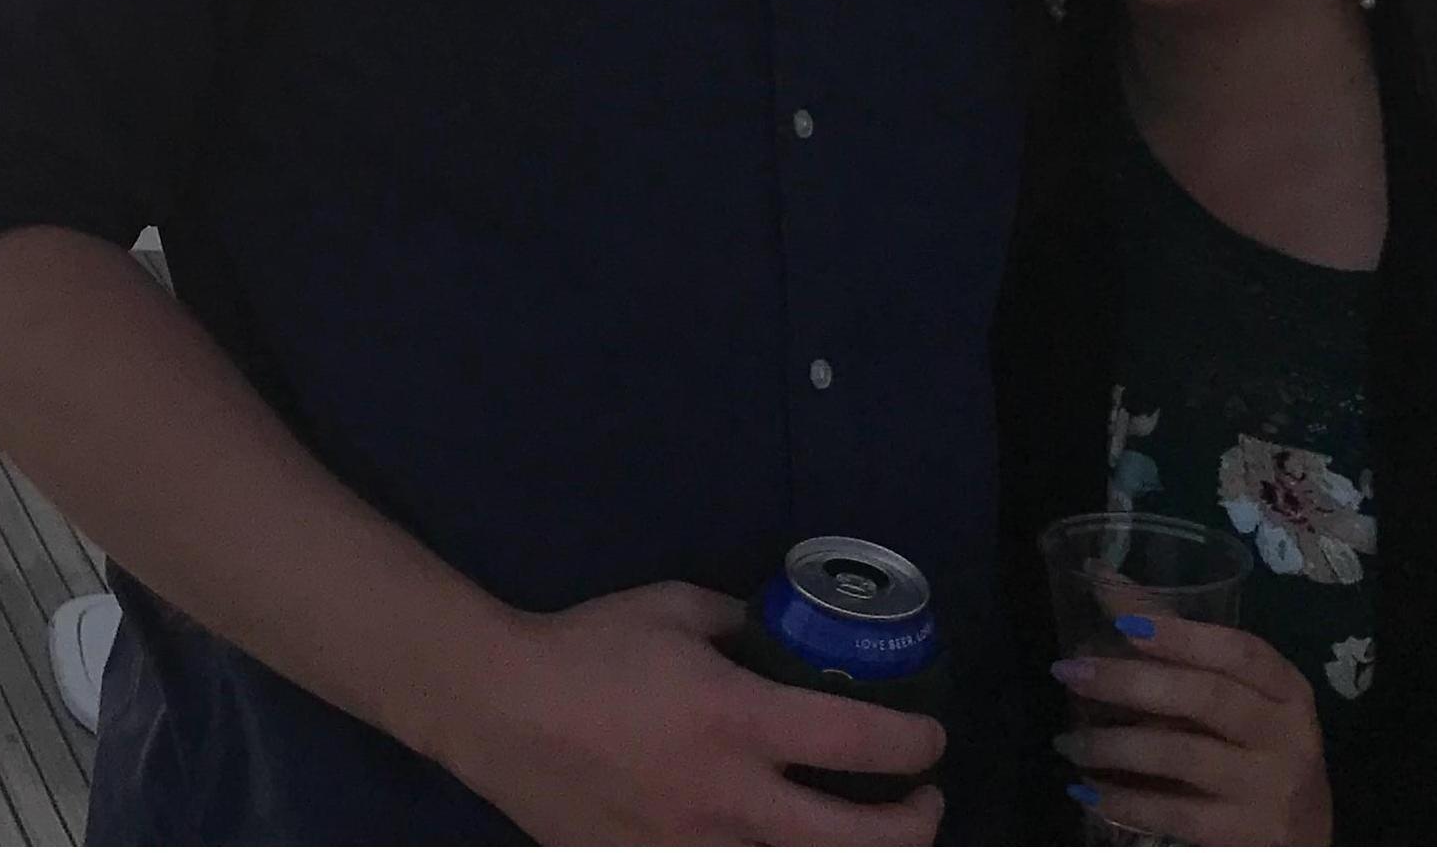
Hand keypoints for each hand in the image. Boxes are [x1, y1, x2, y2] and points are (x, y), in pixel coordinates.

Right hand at [439, 581, 944, 845]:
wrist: (504, 710)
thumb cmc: (589, 648)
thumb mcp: (673, 608)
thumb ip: (738, 622)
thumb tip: (778, 638)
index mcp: (739, 720)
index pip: (858, 742)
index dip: (915, 743)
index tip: (932, 737)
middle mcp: (734, 799)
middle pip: (860, 841)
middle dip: (915, 824)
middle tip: (925, 801)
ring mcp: (701, 849)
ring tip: (870, 836)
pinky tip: (788, 846)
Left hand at [1053, 616, 1330, 843]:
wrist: (1304, 843)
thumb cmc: (1256, 749)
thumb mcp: (1235, 694)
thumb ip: (1176, 640)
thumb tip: (1102, 580)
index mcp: (1287, 690)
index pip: (1241, 651)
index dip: (1182, 634)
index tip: (1122, 622)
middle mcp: (1288, 738)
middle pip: (1206, 697)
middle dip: (1129, 681)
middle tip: (1068, 671)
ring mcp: (1271, 792)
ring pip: (1183, 756)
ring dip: (1114, 746)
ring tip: (1067, 742)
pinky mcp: (1249, 838)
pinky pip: (1176, 813)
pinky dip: (1125, 801)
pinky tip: (1087, 791)